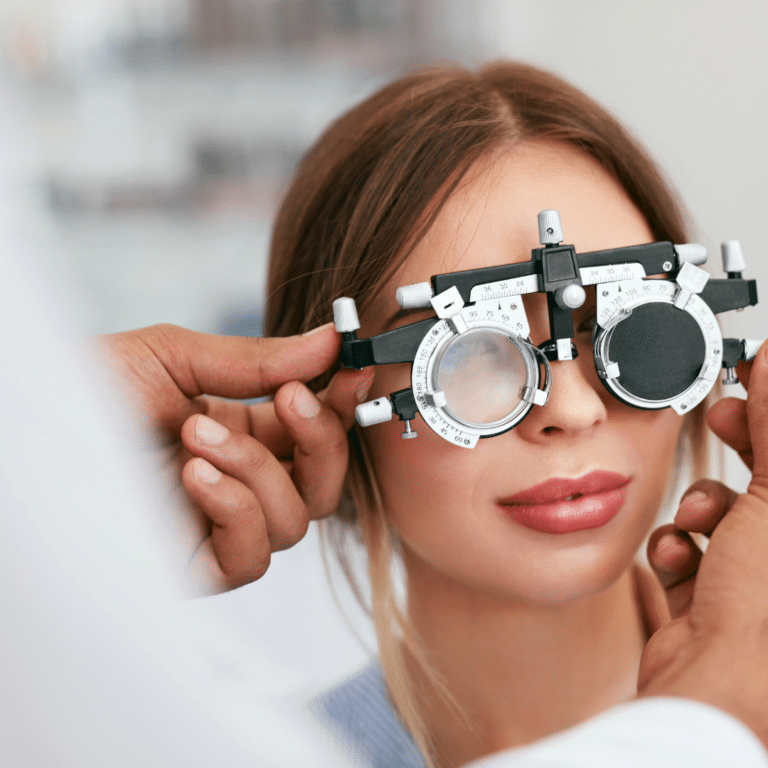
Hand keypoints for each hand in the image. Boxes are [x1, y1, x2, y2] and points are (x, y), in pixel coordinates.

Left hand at [96, 323, 372, 594]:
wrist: (29, 426)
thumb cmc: (86, 389)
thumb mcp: (175, 357)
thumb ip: (257, 360)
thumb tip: (329, 341)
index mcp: (240, 433)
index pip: (315, 432)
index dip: (342, 405)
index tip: (353, 368)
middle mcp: (237, 484)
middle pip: (323, 486)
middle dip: (320, 440)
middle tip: (292, 398)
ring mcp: (217, 529)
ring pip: (294, 521)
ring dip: (258, 471)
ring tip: (197, 433)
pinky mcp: (192, 569)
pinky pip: (250, 559)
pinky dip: (235, 510)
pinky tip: (195, 475)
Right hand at [647, 358, 752, 618]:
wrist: (713, 684)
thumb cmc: (765, 613)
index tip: (751, 381)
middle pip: (763, 476)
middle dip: (738, 449)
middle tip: (721, 417)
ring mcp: (754, 580)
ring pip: (721, 512)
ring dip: (699, 509)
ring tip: (699, 522)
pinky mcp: (712, 597)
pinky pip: (689, 549)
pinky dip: (677, 548)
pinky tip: (682, 560)